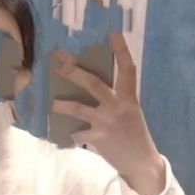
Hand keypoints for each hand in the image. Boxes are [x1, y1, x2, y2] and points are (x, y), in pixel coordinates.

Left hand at [51, 32, 165, 194]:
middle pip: (94, 83)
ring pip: (79, 108)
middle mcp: (118, 106)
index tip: (113, 32)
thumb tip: (87, 89)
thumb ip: (115, 100)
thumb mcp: (130, 113)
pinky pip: (78, 134)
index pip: (127, 69)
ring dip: (62, 105)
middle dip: (74, 71)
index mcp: (129, 98)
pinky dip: (71, 135)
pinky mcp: (99, 138)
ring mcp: (107, 122)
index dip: (121, 50)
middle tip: (60, 61)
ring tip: (52, 103)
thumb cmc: (133, 134)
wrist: (141, 162)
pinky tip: (68, 136)